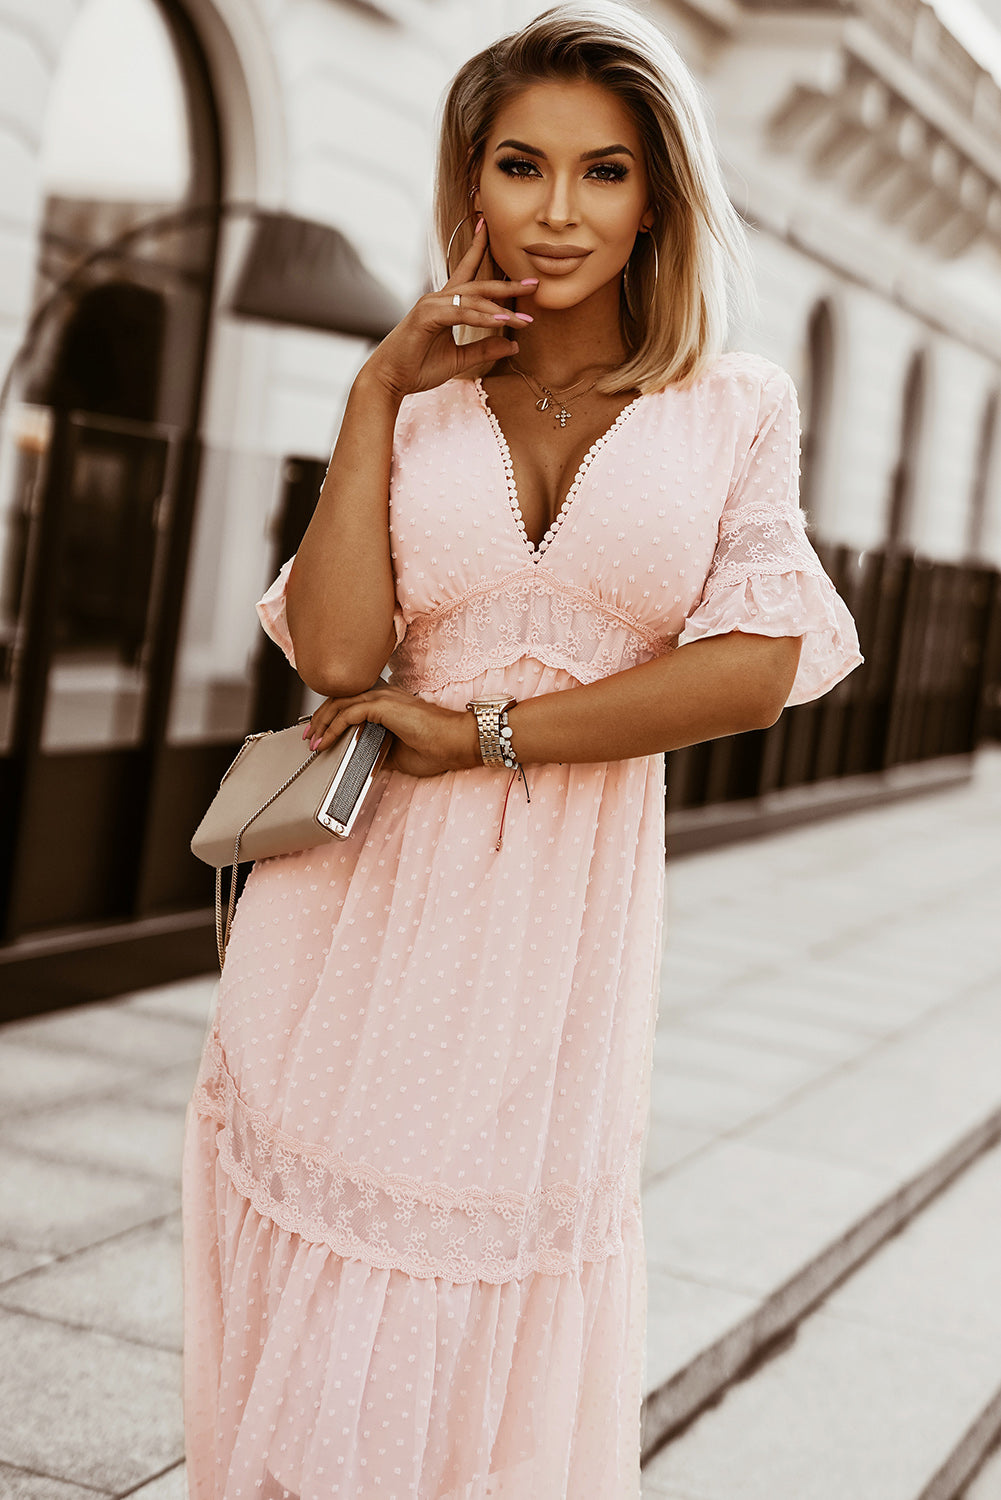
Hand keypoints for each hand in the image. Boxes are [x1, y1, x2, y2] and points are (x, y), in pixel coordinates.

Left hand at [303, 684, 479, 777]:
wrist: (456, 743)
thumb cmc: (435, 748)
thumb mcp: (397, 755)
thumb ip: (378, 751)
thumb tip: (360, 761)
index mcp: (387, 703)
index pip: (350, 703)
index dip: (331, 717)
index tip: (319, 734)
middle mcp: (383, 695)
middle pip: (340, 699)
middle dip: (320, 719)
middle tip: (309, 737)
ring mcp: (383, 697)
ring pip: (340, 703)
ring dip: (322, 722)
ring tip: (313, 741)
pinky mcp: (383, 706)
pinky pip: (349, 713)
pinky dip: (334, 726)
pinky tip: (327, 740)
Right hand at [361, 220, 536, 399]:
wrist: (390, 380)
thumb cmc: (418, 368)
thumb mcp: (460, 359)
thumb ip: (485, 349)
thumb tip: (514, 345)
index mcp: (444, 305)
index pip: (465, 272)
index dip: (478, 250)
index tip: (490, 232)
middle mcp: (438, 299)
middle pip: (478, 284)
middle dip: (507, 285)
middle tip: (534, 283)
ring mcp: (431, 305)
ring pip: (473, 300)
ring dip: (501, 309)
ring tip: (525, 318)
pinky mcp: (427, 316)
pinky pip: (462, 313)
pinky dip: (483, 318)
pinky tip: (502, 323)